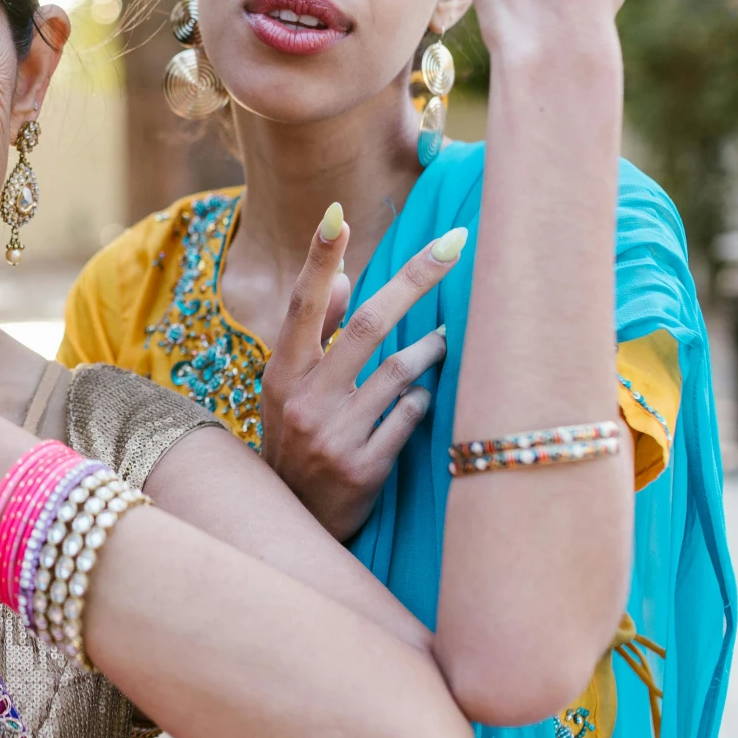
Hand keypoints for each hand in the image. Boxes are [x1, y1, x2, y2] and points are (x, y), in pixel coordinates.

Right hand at [260, 207, 463, 538]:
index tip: (337, 213)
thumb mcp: (288, 389)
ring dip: (432, 347)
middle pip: (368, 325)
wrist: (292, 523)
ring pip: (401, 371)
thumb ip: (316, 334)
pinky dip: (424, 399)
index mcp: (281, 373)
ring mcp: (332, 436)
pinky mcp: (363, 469)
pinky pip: (411, 416)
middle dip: (415, 277)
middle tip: (455, 241)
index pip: (302, 304)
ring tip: (446, 337)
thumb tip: (345, 278)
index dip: (319, 259)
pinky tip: (427, 395)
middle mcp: (302, 400)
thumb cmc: (295, 440)